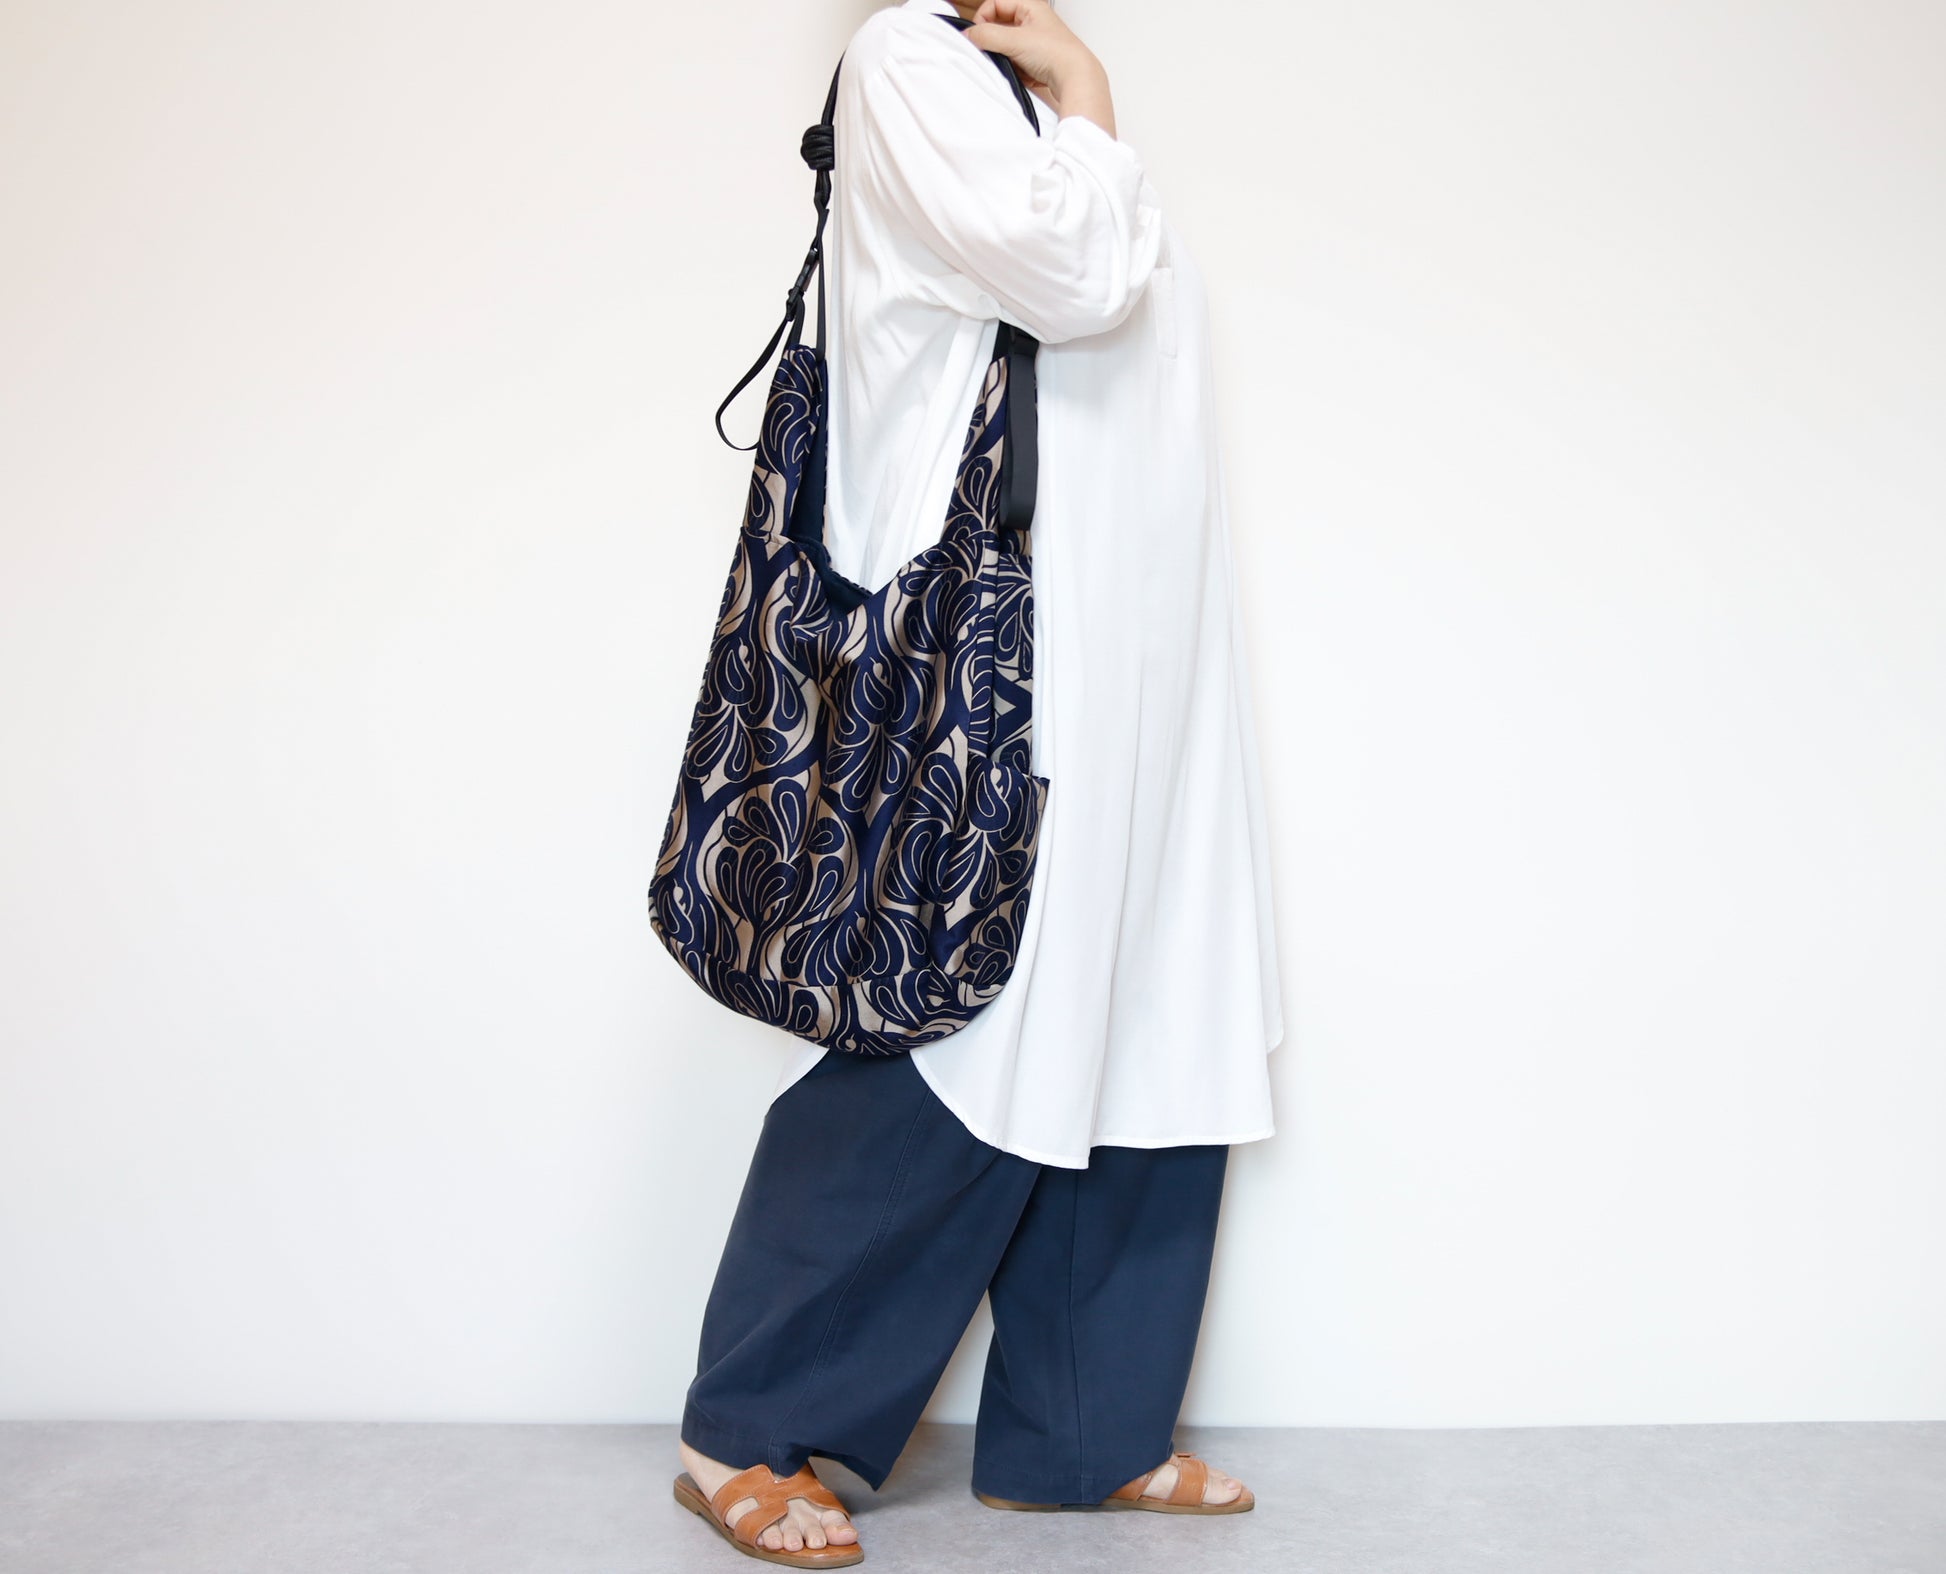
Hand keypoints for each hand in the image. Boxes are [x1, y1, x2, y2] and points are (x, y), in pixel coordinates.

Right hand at [964, 0, 1115, 135]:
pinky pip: (1014, 62)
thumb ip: (987, 36)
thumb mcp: (1014, 40)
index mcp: (1030, 6)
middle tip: (993, 50)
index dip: (984, 17)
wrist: (1076, 79)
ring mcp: (1034, 41)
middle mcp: (1033, 21)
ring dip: (1004, 56)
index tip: (978, 35)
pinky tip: (1021, 74)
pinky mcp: (1036, 60)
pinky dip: (1014, 69)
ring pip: (1005, 46)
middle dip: (994, 40)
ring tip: (1012, 64)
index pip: (995, 3)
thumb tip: (969, 36)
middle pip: (999, 25)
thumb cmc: (1057, 53)